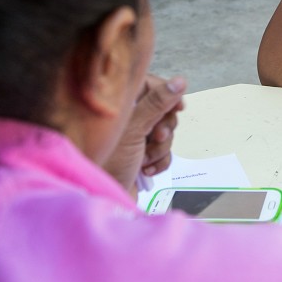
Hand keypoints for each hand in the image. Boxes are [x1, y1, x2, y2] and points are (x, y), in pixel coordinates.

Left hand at [103, 74, 185, 193]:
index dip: (166, 94)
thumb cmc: (108, 161)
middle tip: (154, 137)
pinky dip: (159, 161)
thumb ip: (157, 103)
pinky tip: (145, 170)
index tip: (178, 107)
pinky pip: (164, 152)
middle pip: (162, 110)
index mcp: (118, 105)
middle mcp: (126, 119)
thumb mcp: (133, 129)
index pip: (149, 85)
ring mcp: (134, 139)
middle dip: (163, 128)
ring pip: (165, 133)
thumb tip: (180, 81)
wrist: (101, 201)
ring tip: (144, 160)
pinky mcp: (141, 157)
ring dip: (160, 148)